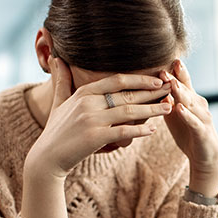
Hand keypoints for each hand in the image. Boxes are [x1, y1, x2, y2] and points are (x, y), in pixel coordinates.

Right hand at [25, 57, 172, 178]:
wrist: (46, 158)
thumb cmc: (55, 131)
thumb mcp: (58, 103)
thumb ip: (62, 81)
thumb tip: (58, 59)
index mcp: (84, 93)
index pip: (116, 80)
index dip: (139, 79)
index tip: (157, 78)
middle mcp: (88, 103)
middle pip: (127, 94)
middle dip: (152, 91)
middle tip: (171, 89)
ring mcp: (92, 120)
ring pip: (129, 111)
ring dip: (152, 109)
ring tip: (169, 107)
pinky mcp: (95, 138)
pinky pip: (123, 131)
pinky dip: (140, 130)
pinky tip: (153, 129)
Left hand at [160, 59, 217, 196]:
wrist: (205, 157)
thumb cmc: (188, 133)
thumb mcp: (174, 115)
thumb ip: (166, 101)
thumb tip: (151, 86)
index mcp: (190, 99)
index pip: (183, 82)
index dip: (175, 71)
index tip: (165, 58)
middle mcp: (198, 105)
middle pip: (186, 89)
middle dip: (175, 78)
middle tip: (164, 67)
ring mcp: (202, 118)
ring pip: (190, 103)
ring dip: (181, 93)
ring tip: (171, 83)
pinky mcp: (202, 132)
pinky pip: (194, 122)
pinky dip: (186, 115)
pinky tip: (179, 108)